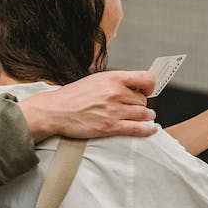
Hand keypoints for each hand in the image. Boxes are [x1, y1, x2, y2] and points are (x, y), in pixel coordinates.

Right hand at [18, 70, 156, 140]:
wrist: (56, 110)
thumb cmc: (73, 96)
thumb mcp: (96, 80)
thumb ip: (115, 82)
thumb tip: (132, 87)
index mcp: (113, 78)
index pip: (145, 78)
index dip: (149, 86)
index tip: (147, 90)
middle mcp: (116, 93)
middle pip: (143, 99)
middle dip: (142, 104)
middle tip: (137, 107)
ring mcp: (114, 110)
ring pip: (143, 114)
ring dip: (146, 116)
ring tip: (146, 117)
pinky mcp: (110, 126)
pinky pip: (136, 128)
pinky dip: (146, 129)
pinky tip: (150, 129)